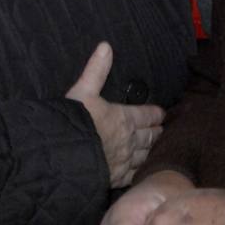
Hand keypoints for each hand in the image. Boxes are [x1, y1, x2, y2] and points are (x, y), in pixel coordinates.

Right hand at [66, 42, 164, 187]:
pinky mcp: (116, 178)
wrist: (62, 157)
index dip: (155, 114)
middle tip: (162, 131)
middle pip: (150, 136)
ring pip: (145, 155)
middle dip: (156, 132)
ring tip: (157, 149)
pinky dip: (141, 171)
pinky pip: (134, 174)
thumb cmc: (73, 123)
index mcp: (124, 117)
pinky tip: (143, 171)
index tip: (162, 114)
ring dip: (152, 151)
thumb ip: (96, 70)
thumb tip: (106, 46)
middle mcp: (129, 140)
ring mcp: (124, 161)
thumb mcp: (83, 92)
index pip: (146, 115)